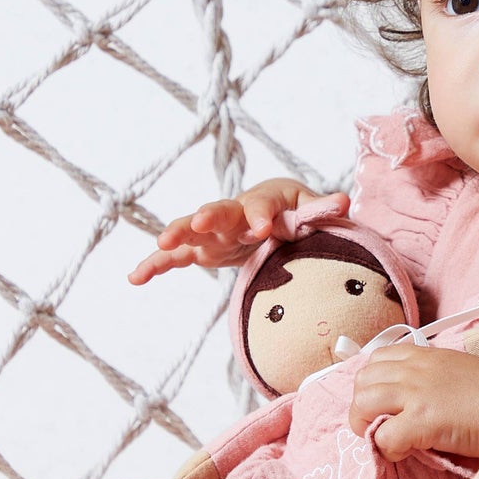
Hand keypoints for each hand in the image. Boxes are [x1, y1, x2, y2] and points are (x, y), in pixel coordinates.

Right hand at [127, 178, 348, 284]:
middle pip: (220, 210)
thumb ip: (321, 208)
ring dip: (177, 234)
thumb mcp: (307, 208)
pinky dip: (156, 266)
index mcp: (263, 202)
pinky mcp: (199, 249)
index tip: (263, 228)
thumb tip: (344, 200)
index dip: (261, 215)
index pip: (261, 205)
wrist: (268, 214)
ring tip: (161, 245)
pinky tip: (134, 278)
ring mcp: (213, 232)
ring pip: (191, 229)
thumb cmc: (292, 210)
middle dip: (211, 215)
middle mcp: (233, 213)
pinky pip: (174, 257)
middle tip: (201, 222)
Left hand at [348, 344, 478, 462]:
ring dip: (367, 426)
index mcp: (422, 355)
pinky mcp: (422, 420)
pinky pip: (383, 436)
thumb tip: (405, 398)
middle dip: (362, 407)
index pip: (375, 359)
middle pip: (362, 381)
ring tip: (387, 439)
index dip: (372, 384)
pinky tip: (407, 451)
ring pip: (363, 404)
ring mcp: (416, 392)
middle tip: (379, 426)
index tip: (384, 404)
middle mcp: (414, 369)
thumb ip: (427, 376)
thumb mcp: (454, 369)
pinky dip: (387, 448)